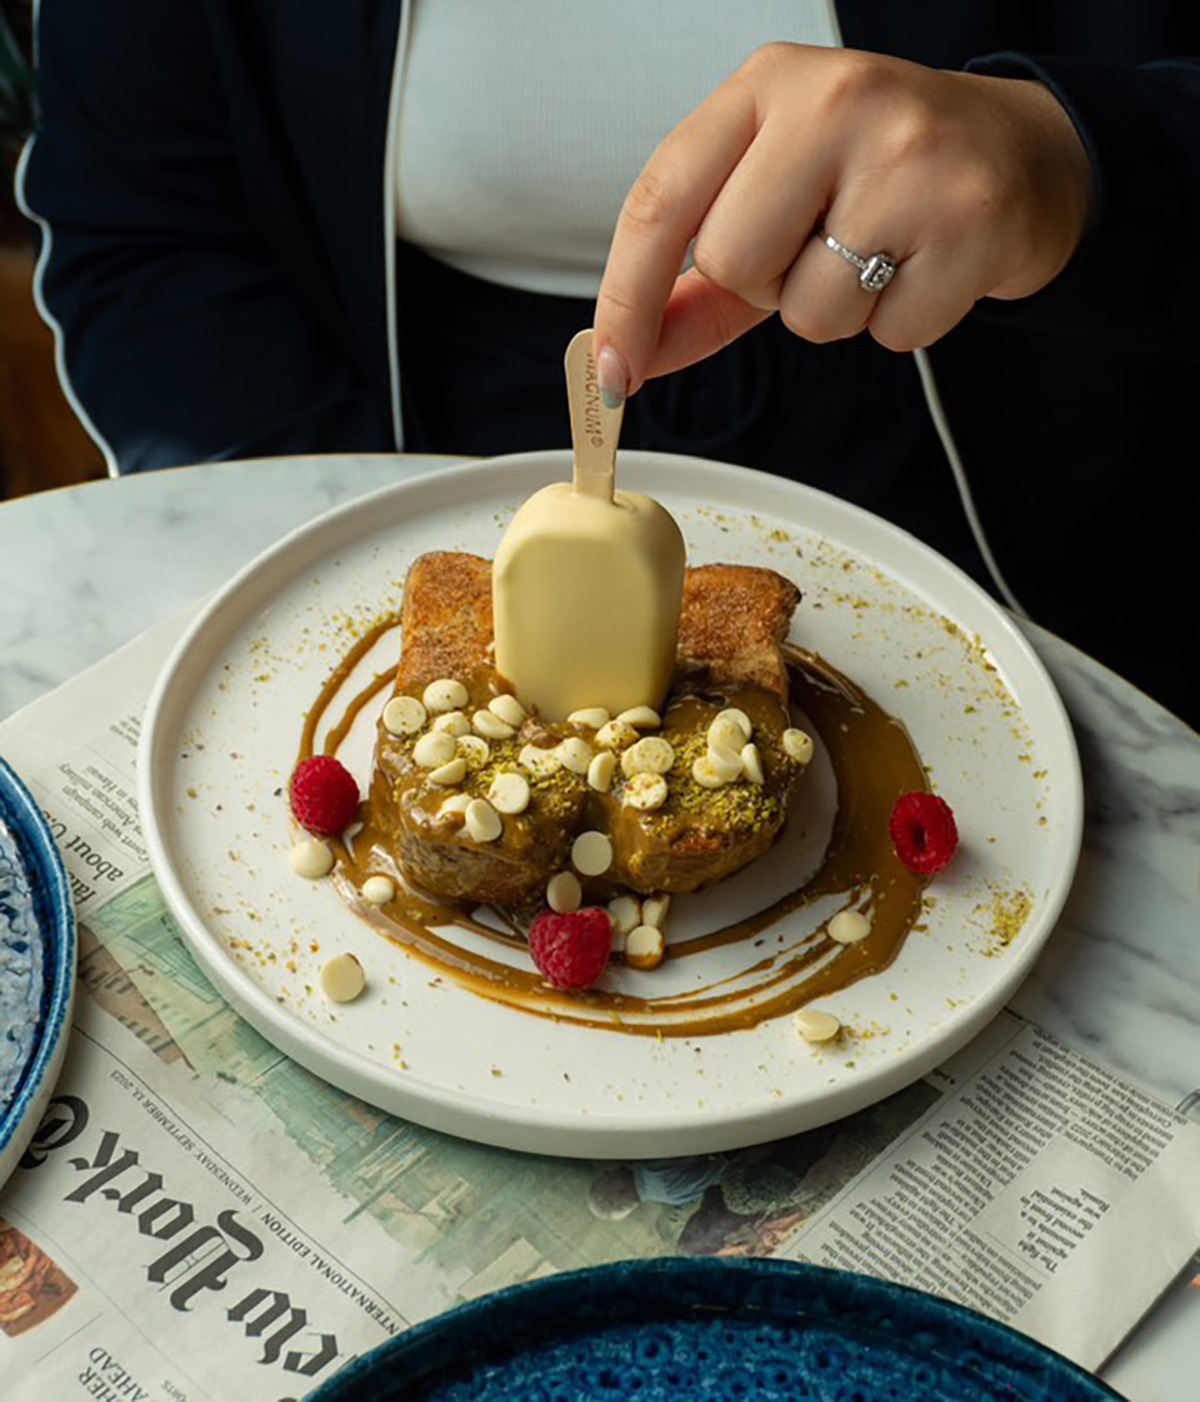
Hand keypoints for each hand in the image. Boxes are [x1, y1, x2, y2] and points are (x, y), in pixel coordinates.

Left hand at [593, 44, 1092, 399]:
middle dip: (765, 285)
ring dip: (836, 310)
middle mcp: (834, 100)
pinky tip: (926, 266)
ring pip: (809, 311)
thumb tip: (625, 356)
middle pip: (731, 260)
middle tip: (820, 245)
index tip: (611, 367)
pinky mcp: (971, 218)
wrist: (1017, 153)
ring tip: (880, 251)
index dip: (625, 296)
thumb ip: (694, 284)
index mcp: (766, 85)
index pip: (660, 198)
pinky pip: (888, 333)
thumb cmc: (879, 173)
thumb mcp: (773, 199)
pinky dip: (901, 323)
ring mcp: (909, 156)